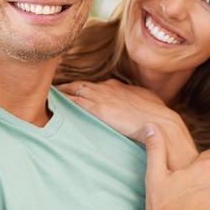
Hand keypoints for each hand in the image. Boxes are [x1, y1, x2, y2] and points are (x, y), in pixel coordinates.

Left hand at [57, 79, 197, 168]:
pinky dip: (63, 101)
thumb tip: (134, 107)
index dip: (82, 89)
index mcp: (118, 87)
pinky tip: (52, 103)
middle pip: (80, 85)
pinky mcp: (98, 108)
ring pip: (74, 91)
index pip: (94, 86)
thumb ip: (135, 102)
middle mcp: (108, 88)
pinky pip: (75, 102)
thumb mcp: (146, 103)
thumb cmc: (157, 117)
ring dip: (61, 93)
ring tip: (48, 96)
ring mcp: (102, 97)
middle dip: (66, 88)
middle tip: (52, 91)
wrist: (161, 124)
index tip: (72, 91)